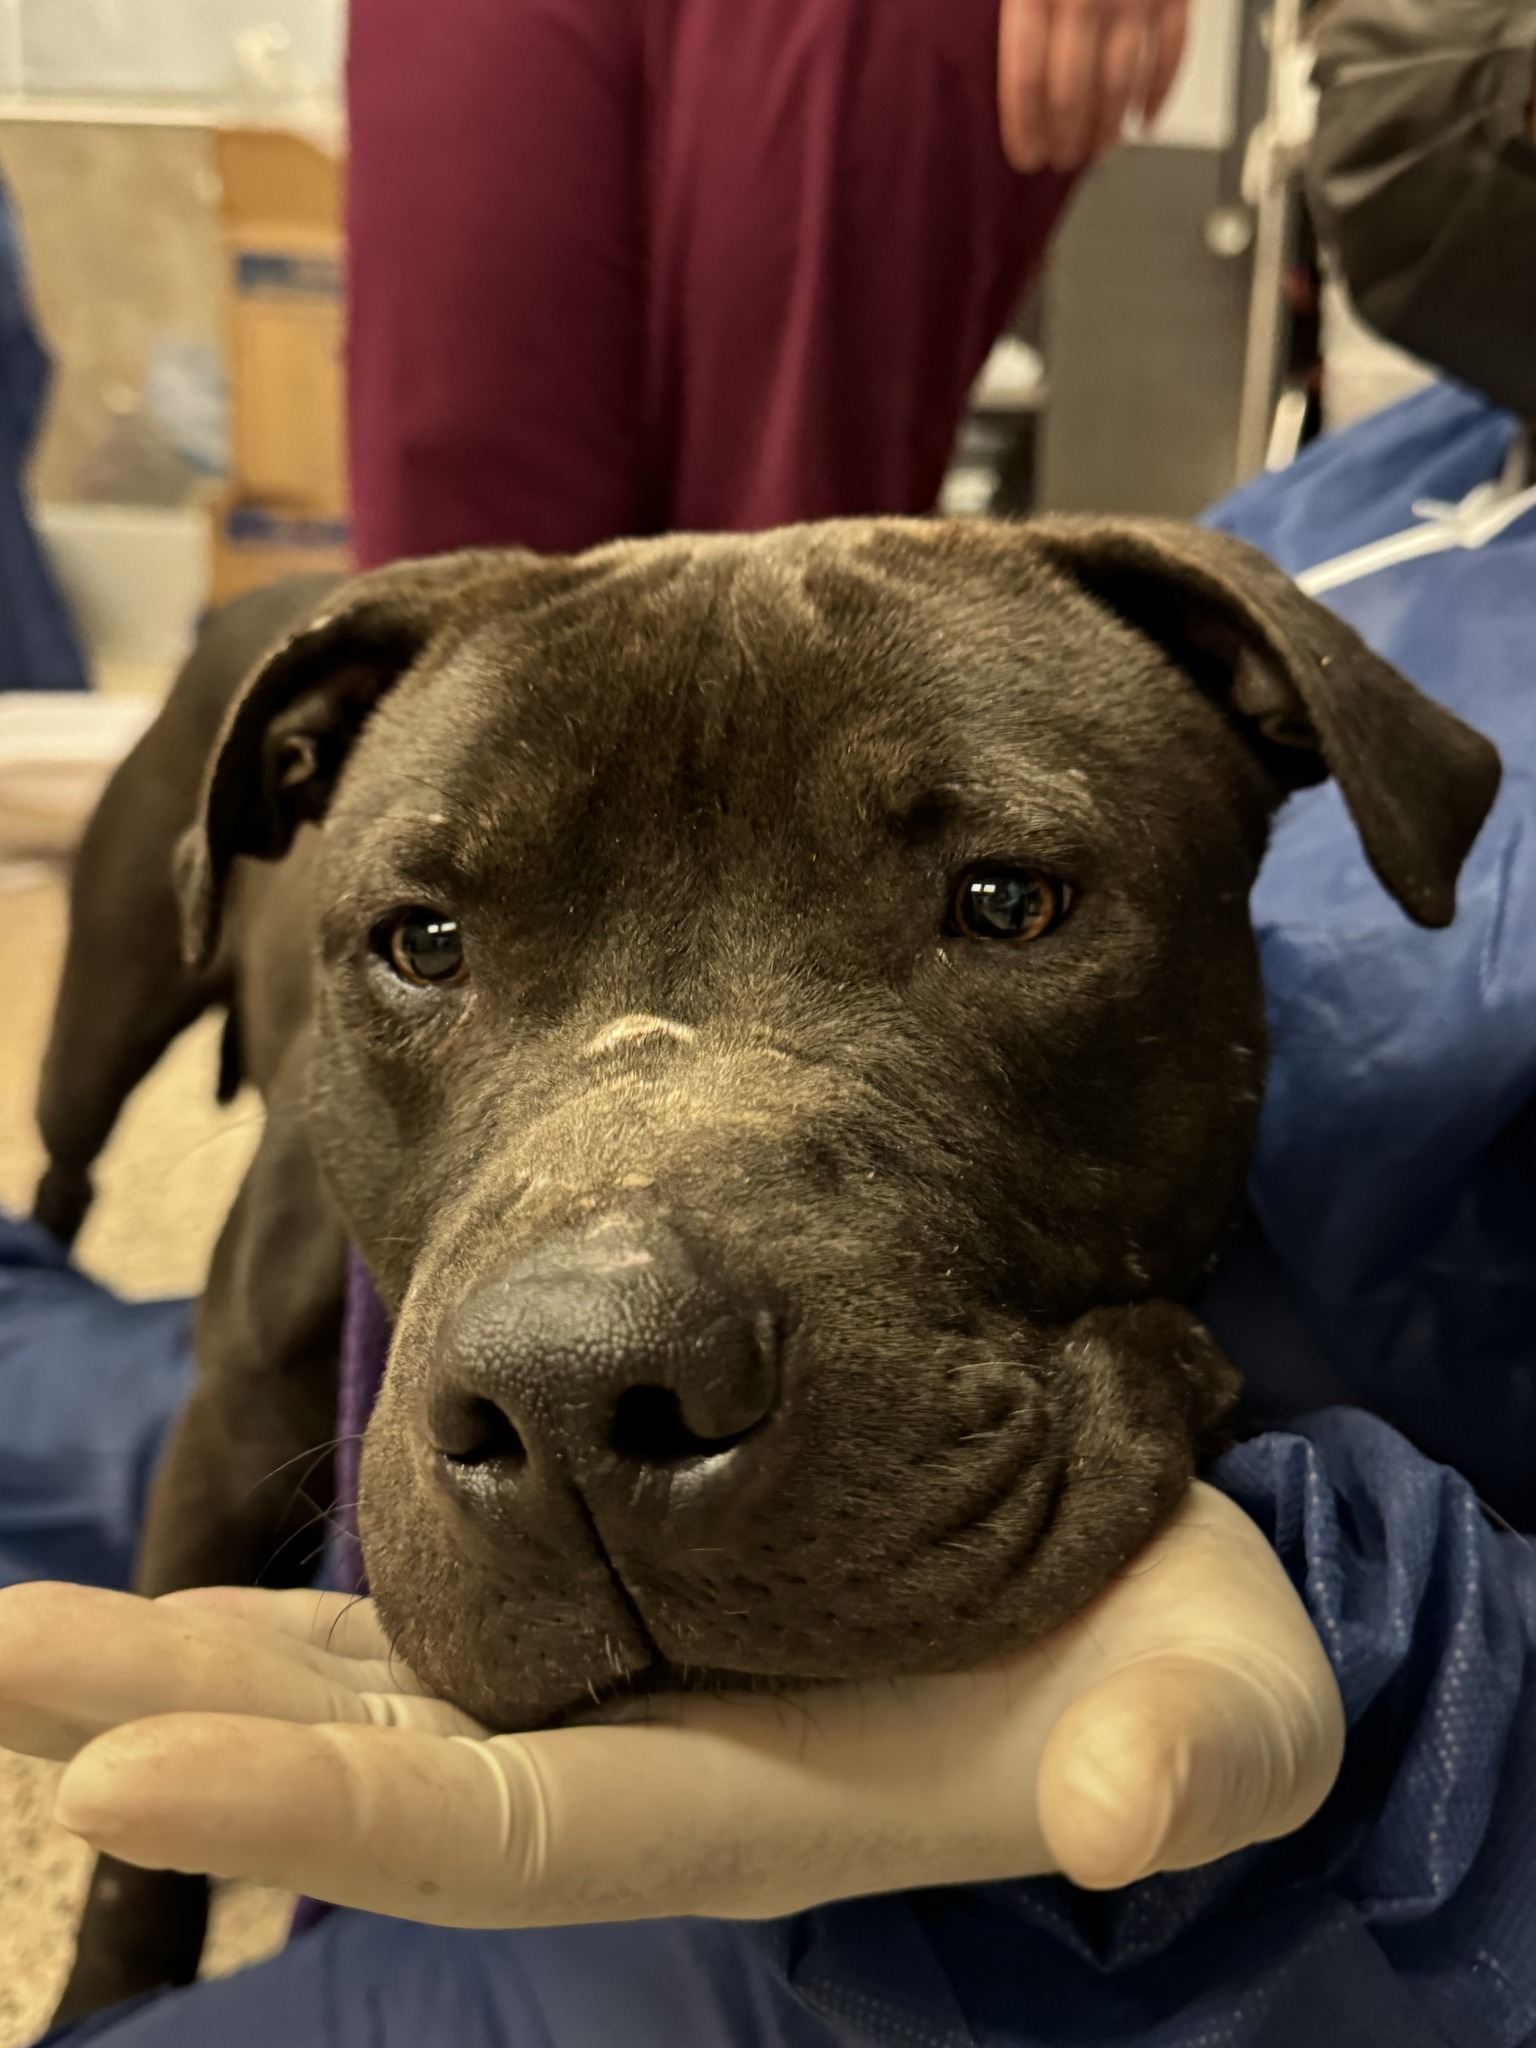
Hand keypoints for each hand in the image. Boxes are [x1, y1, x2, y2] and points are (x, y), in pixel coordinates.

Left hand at [0, 1484, 1342, 1924]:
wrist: (1136, 1611)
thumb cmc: (1176, 1657)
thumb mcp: (1223, 1699)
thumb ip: (1192, 1753)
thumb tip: (1139, 1812)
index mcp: (756, 1807)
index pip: (504, 1831)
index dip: (319, 1808)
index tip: (124, 1762)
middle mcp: (646, 1772)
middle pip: (374, 1774)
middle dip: (171, 1731)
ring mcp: (617, 1702)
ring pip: (367, 1703)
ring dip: (186, 1674)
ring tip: (15, 1637)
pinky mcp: (616, 1627)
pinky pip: (422, 1637)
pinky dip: (292, 1633)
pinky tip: (186, 1612)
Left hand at [998, 0, 1189, 172]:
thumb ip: (1017, 6)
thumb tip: (996, 64)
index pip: (1026, 78)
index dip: (1025, 127)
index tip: (1026, 155)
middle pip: (1071, 91)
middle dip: (1065, 136)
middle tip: (1061, 157)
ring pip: (1120, 82)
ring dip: (1108, 126)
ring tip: (1099, 148)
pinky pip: (1171, 52)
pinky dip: (1159, 93)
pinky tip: (1146, 118)